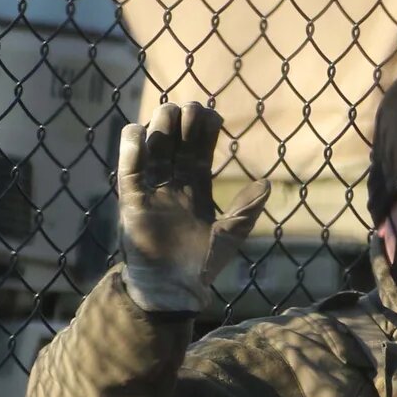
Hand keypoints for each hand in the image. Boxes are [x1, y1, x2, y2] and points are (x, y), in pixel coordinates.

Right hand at [115, 102, 269, 314]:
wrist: (173, 288)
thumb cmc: (203, 264)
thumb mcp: (231, 234)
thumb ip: (246, 209)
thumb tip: (266, 183)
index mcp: (197, 186)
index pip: (200, 148)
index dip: (206, 130)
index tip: (214, 116)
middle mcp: (174, 182)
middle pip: (176, 140)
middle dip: (183, 121)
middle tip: (190, 108)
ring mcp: (152, 189)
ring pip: (153, 147)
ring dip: (159, 127)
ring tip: (167, 113)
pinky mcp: (131, 200)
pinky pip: (129, 169)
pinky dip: (131, 148)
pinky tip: (138, 131)